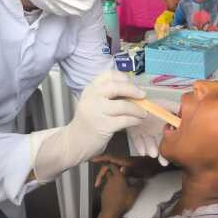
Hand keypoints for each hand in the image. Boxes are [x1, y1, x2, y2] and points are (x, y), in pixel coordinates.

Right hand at [31, 71, 146, 182]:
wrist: (74, 142)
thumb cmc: (88, 121)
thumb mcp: (93, 102)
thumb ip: (107, 95)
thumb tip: (132, 91)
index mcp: (90, 89)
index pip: (108, 75)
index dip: (122, 77)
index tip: (130, 83)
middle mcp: (92, 97)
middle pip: (117, 87)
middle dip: (133, 90)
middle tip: (143, 95)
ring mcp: (97, 111)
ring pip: (124, 105)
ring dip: (137, 109)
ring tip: (143, 113)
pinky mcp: (103, 126)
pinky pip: (125, 120)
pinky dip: (135, 120)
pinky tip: (138, 121)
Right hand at [93, 155, 161, 187]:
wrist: (156, 165)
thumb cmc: (149, 167)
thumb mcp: (141, 170)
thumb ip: (130, 170)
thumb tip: (120, 170)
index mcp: (125, 161)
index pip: (110, 158)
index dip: (101, 158)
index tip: (93, 159)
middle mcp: (123, 161)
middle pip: (108, 165)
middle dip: (101, 173)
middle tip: (97, 183)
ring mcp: (124, 164)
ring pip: (111, 168)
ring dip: (105, 174)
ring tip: (100, 183)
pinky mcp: (126, 167)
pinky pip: (115, 169)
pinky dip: (110, 174)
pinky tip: (109, 181)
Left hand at [99, 164, 143, 217]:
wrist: (111, 211)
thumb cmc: (123, 200)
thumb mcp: (134, 192)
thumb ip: (139, 185)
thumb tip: (142, 180)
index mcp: (118, 177)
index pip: (114, 166)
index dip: (116, 164)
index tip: (119, 165)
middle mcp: (110, 180)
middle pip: (109, 172)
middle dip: (113, 172)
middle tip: (120, 175)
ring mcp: (106, 187)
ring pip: (108, 180)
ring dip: (112, 181)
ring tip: (119, 186)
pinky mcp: (103, 193)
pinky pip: (106, 188)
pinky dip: (110, 189)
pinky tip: (115, 194)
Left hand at [126, 98, 179, 165]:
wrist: (133, 101)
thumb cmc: (151, 103)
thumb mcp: (165, 105)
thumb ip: (176, 108)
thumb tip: (187, 112)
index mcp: (163, 124)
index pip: (170, 137)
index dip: (172, 145)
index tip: (174, 153)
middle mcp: (155, 130)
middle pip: (160, 143)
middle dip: (162, 154)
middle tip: (164, 162)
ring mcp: (144, 131)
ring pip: (149, 143)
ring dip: (151, 149)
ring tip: (152, 154)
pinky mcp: (134, 132)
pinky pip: (137, 140)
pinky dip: (139, 146)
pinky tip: (142, 151)